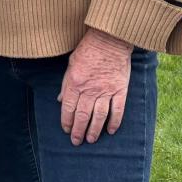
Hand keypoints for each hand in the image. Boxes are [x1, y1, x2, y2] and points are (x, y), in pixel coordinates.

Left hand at [58, 28, 133, 145]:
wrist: (109, 40)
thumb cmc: (87, 50)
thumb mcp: (71, 64)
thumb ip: (66, 84)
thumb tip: (60, 100)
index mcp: (75, 82)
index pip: (69, 107)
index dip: (66, 121)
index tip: (66, 130)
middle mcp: (90, 89)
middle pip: (83, 115)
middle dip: (78, 130)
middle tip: (76, 141)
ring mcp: (106, 91)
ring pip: (99, 116)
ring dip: (94, 130)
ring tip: (91, 140)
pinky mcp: (120, 90)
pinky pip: (118, 110)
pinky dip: (115, 122)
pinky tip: (111, 131)